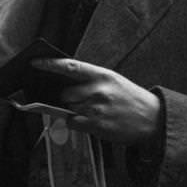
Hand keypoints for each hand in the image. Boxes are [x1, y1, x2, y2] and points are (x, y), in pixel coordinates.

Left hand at [32, 59, 161, 144]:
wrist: (152, 118)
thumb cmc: (129, 99)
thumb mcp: (113, 81)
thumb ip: (90, 81)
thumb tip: (64, 86)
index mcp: (102, 75)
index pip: (70, 66)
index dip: (50, 64)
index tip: (34, 63)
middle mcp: (98, 89)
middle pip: (65, 93)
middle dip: (66, 98)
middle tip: (78, 101)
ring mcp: (96, 107)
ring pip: (68, 109)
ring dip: (72, 111)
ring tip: (91, 112)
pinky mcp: (96, 124)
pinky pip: (72, 123)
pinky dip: (75, 122)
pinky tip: (90, 121)